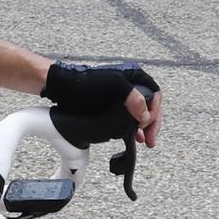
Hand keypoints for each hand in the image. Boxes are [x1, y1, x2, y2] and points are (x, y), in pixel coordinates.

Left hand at [41, 60, 162, 146]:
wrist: (63, 88)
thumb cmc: (85, 83)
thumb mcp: (113, 86)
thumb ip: (132, 97)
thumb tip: (145, 116)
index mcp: (134, 76)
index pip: (155, 93)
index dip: (155, 110)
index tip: (148, 124)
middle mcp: (131, 86)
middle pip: (150, 106)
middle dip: (152, 123)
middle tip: (151, 140)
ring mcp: (122, 97)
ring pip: (140, 114)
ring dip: (144, 128)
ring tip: (145, 142)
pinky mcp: (113, 107)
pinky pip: (129, 118)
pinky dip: (133, 128)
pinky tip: (134, 137)